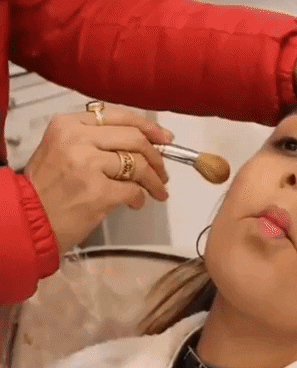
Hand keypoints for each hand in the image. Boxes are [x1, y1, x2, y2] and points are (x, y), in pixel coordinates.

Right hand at [24, 106, 173, 253]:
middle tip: (162, 172)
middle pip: (135, 138)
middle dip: (156, 156)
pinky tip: (136, 203)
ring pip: (138, 164)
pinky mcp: (98, 192)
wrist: (29, 220)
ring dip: (155, 181)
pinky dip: (140, 198)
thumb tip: (141, 143)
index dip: (148, 127)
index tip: (165, 138)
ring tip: (158, 191)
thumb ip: (96, 140)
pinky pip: (133, 190)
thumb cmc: (48, 188)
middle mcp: (78, 139)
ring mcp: (88, 165)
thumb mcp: (63, 149)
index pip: (119, 116)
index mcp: (69, 124)